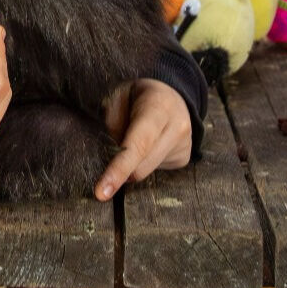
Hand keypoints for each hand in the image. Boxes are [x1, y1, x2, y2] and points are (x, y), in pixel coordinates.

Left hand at [94, 77, 192, 200]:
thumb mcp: (117, 97)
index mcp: (160, 106)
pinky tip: (147, 145)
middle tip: (108, 149)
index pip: (138, 144)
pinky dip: (143, 163)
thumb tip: (104, 159)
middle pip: (141, 166)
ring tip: (133, 137)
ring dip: (132, 164)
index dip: (118, 169)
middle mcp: (178, 127)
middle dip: (119, 169)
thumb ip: (110, 125)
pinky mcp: (184, 158)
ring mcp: (185, 144)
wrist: (168, 95)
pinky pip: (155, 170)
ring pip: (147, 172)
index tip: (101, 192)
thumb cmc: (135, 95)